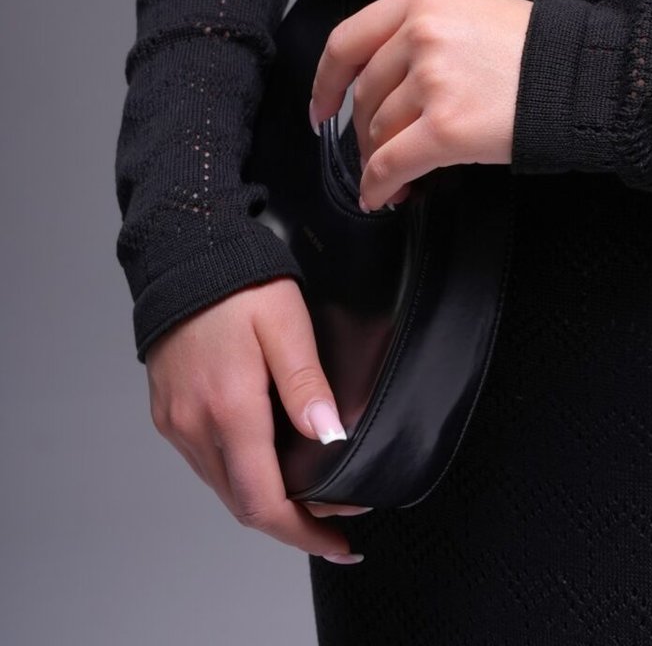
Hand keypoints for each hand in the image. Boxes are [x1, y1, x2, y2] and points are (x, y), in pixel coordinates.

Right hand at [144, 277, 371, 561]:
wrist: (183, 251)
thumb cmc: (240, 281)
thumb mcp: (286, 323)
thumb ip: (306, 383)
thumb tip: (331, 437)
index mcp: (229, 409)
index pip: (264, 500)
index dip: (304, 532)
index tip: (341, 541)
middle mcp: (195, 427)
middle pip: (243, 504)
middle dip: (292, 523)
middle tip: (335, 523)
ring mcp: (177, 424)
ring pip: (223, 487)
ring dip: (265, 501)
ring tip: (311, 498)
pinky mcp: (168, 414)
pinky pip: (206, 463)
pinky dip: (240, 476)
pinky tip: (268, 464)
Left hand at [306, 0, 534, 211]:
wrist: (580, 75)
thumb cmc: (536, 49)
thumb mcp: (473, 13)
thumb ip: (426, 32)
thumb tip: (388, 83)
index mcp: (425, 1)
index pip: (348, 40)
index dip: (326, 81)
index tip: (321, 107)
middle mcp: (421, 35)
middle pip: (365, 94)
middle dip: (364, 131)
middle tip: (375, 151)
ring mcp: (431, 81)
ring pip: (378, 131)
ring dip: (379, 161)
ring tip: (394, 177)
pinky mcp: (444, 128)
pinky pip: (391, 165)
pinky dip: (380, 186)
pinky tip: (386, 195)